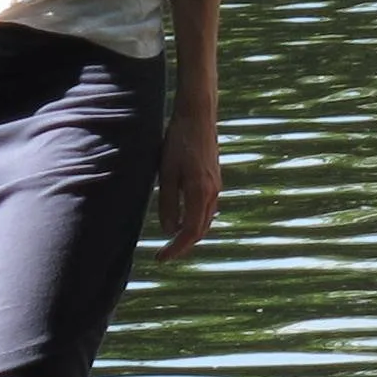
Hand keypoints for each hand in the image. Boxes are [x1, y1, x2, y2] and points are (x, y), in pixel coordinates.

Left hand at [157, 96, 221, 258]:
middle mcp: (213, 193)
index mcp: (200, 192)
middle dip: (183, 245)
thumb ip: (168, 202)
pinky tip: (181, 218)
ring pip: (205, 220)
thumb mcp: (166, 173)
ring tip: (170, 241)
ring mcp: (216, 186)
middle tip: (163, 255)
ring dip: (189, 233)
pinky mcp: (214, 179)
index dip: (176, 248)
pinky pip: (206, 208)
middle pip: (201, 229)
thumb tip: (169, 229)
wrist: (198, 117)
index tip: (160, 259)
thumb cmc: (178, 142)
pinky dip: (194, 220)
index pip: (191, 231)